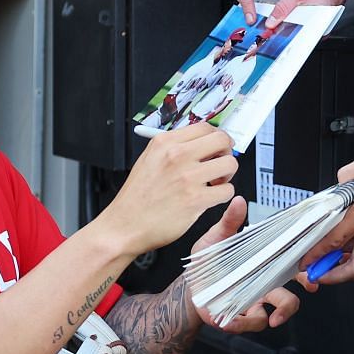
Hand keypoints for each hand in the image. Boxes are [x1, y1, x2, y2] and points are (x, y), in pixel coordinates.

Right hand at [101, 123, 238, 256]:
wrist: (124, 226)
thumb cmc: (136, 198)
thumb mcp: (148, 159)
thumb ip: (173, 148)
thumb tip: (199, 143)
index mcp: (165, 143)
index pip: (205, 127)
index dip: (217, 137)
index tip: (219, 146)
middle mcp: (177, 156)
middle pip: (221, 140)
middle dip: (227, 152)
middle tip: (221, 162)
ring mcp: (187, 177)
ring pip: (230, 164)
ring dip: (227, 174)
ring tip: (216, 182)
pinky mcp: (195, 199)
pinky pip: (227, 190)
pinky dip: (223, 195)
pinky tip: (211, 198)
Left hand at [190, 198, 301, 330]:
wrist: (189, 284)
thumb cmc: (208, 261)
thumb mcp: (217, 238)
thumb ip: (229, 222)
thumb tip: (238, 201)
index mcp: (264, 266)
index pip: (291, 269)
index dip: (305, 274)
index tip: (311, 279)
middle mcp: (263, 287)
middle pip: (288, 299)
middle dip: (289, 307)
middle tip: (283, 309)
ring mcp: (252, 304)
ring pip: (271, 315)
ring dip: (268, 317)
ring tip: (264, 319)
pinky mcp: (237, 318)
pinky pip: (245, 325)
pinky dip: (239, 325)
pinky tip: (226, 321)